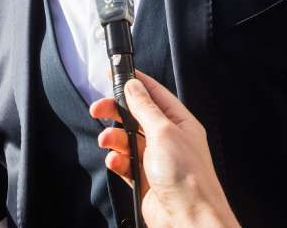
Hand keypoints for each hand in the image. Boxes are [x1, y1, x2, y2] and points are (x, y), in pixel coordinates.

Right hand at [90, 71, 240, 227]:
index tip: (115, 74)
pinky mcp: (144, 179)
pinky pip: (124, 163)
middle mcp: (168, 139)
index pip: (155, 94)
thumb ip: (145, 108)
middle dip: (116, 112)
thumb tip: (133, 86)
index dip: (135, 82)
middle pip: (136, 116)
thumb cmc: (187, 177)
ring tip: (106, 142)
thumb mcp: (164, 132)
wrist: (188, 220)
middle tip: (97, 109)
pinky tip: (115, 161)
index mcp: (180, 123)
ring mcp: (155, 160)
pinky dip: (116, 160)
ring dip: (113, 139)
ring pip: (127, 140)